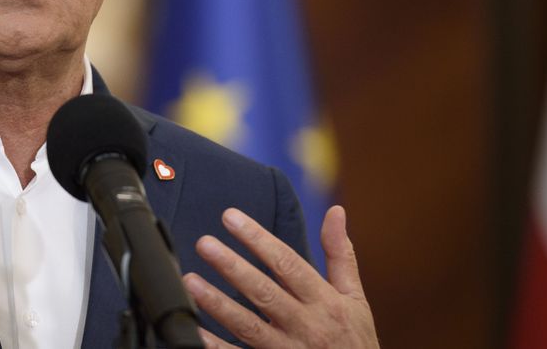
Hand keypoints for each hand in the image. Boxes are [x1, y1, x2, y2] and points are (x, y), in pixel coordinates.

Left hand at [183, 205, 378, 348]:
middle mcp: (306, 326)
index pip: (288, 264)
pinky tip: (195, 329)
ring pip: (248, 326)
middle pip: (264, 292)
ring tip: (190, 282)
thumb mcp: (355, 298)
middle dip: (233, 267)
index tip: (230, 217)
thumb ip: (341, 255)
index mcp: (325, 302)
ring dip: (218, 304)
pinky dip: (216, 345)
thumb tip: (336, 211)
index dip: (258, 239)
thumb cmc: (355, 339)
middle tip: (204, 243)